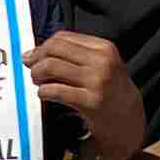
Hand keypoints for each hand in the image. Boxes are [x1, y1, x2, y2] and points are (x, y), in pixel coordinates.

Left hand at [32, 31, 148, 159]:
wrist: (129, 121)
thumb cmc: (108, 91)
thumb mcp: (100, 65)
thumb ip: (71, 56)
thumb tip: (30, 53)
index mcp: (104, 48)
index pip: (61, 38)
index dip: (42, 48)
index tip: (36, 59)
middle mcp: (102, 62)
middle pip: (53, 49)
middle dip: (36, 60)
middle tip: (34, 73)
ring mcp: (97, 81)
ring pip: (50, 66)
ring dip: (37, 75)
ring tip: (40, 84)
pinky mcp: (90, 102)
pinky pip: (54, 90)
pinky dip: (43, 92)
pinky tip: (46, 96)